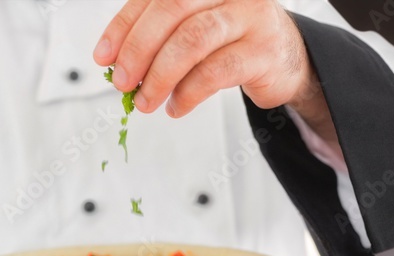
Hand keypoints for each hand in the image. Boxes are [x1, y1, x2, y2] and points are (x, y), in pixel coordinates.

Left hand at [94, 0, 316, 117]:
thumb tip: (118, 65)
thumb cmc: (234, 42)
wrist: (289, 59)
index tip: (104, 57)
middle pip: (172, 11)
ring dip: (161, 75)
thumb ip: (161, 37)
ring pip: (193, 40)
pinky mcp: (264, 51)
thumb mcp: (195, 28)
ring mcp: (250, 17)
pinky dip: (188, 93)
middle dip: (139, 50)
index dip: (124, 27)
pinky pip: (215, 72)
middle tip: (123, 82)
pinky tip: (176, 106)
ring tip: (146, 100)